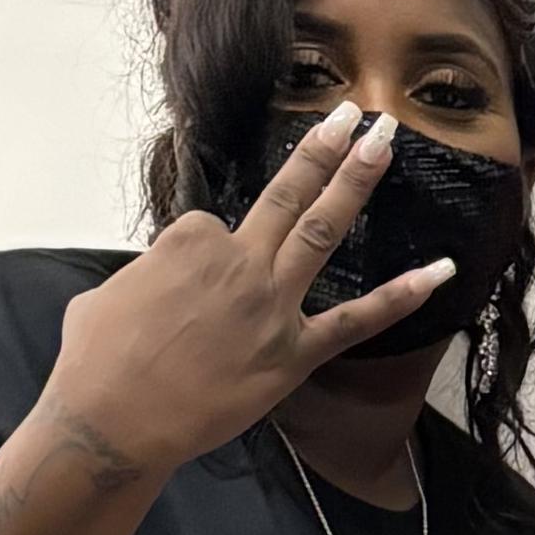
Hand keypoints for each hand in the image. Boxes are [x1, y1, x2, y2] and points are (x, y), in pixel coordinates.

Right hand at [40, 103, 449, 481]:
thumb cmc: (96, 360)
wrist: (111, 420)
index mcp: (188, 238)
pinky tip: (438, 272)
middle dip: (326, 148)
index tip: (187, 292)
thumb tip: (163, 284)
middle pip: (287, 194)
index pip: (212, 228)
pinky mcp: (293, 353)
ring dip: (356, 182)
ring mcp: (270, 304)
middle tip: (356, 114)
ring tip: (386, 142)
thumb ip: (149, 275)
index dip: (203, 256)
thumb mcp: (107, 293)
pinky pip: (357, 320)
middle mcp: (236, 261)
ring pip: (322, 230)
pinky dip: (402, 296)